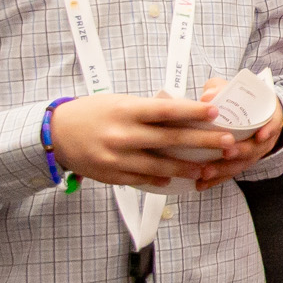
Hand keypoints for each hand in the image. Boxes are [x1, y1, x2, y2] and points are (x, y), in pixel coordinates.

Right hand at [47, 93, 233, 190]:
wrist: (54, 134)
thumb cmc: (90, 113)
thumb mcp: (119, 102)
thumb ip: (148, 110)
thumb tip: (182, 112)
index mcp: (126, 111)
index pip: (167, 111)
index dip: (194, 112)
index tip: (216, 112)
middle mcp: (123, 135)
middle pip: (171, 139)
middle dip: (203, 141)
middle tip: (227, 142)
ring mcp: (118, 157)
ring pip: (161, 165)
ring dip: (187, 167)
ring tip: (208, 167)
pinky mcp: (112, 175)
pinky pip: (143, 179)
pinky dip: (161, 179)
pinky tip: (175, 179)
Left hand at [181, 75, 282, 191]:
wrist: (251, 114)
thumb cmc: (240, 100)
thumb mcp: (233, 89)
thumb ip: (219, 88)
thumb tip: (207, 97)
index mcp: (267, 116)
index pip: (274, 123)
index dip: (269, 130)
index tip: (260, 136)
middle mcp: (264, 137)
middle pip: (256, 147)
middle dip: (241, 151)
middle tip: (226, 153)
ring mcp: (254, 152)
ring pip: (243, 164)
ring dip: (225, 169)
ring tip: (206, 172)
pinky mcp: (241, 163)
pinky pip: (231, 173)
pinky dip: (217, 179)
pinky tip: (201, 185)